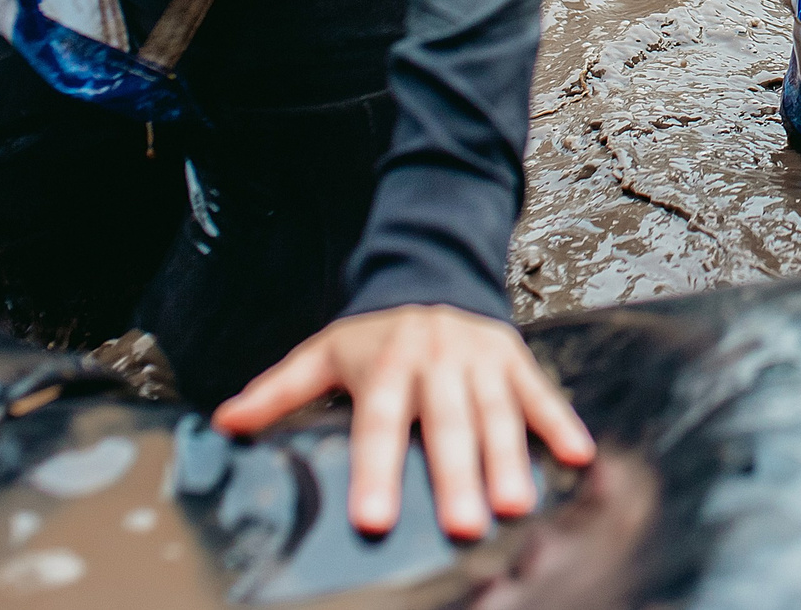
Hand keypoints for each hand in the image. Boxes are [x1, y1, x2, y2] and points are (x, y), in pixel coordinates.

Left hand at [213, 304, 595, 540]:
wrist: (433, 273)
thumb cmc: (375, 333)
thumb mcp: (322, 352)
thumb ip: (277, 390)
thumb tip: (224, 422)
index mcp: (387, 363)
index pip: (378, 422)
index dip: (377, 470)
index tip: (375, 517)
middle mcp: (437, 359)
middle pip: (446, 423)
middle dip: (456, 475)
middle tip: (462, 526)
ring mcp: (481, 358)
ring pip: (496, 412)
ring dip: (509, 459)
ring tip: (515, 505)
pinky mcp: (514, 358)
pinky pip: (541, 392)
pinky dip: (561, 422)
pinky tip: (576, 455)